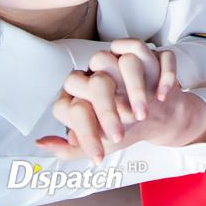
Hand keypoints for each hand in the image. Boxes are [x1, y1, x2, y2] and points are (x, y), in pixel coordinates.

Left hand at [36, 40, 205, 161]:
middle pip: (97, 79)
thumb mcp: (98, 143)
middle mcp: (103, 71)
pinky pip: (160, 54)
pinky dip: (164, 74)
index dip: (86, 129)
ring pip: (126, 60)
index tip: (101, 151)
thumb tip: (41, 142)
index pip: (73, 103)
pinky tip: (162, 95)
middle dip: (108, 110)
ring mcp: (130, 61)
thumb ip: (70, 148)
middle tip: (121, 133)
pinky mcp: (157, 57)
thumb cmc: (124, 128)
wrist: (160, 117)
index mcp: (82, 90)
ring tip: (143, 114)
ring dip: (135, 88)